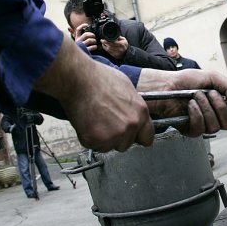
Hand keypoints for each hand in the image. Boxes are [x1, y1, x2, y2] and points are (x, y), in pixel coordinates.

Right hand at [34, 37, 152, 151]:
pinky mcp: (96, 140)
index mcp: (141, 113)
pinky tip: (87, 123)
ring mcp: (113, 135)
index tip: (131, 136)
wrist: (79, 79)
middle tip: (106, 122)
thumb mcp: (127, 89)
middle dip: (117, 137)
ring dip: (103, 138)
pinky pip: (94, 146)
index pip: (147, 138)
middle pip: (126, 144)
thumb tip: (134, 115)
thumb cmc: (100, 79)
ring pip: (109, 147)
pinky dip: (89, 138)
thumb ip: (134, 108)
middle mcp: (130, 126)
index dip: (137, 136)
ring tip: (96, 120)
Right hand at [74, 23, 98, 52]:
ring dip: (94, 40)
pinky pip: (92, 47)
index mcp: (77, 38)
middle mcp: (78, 41)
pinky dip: (95, 46)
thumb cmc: (81, 48)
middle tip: (94, 36)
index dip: (82, 26)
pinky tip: (95, 47)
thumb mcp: (79, 42)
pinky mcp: (85, 51)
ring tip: (95, 42)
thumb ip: (80, 37)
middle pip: (86, 34)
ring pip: (89, 40)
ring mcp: (81, 46)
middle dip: (92, 34)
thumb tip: (80, 30)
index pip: (78, 30)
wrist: (78, 58)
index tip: (87, 25)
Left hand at [101, 36, 128, 60]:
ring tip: (103, 42)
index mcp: (121, 44)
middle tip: (102, 40)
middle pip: (110, 46)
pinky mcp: (114, 55)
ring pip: (108, 49)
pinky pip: (108, 52)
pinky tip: (105, 46)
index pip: (113, 42)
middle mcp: (119, 49)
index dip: (107, 41)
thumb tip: (113, 34)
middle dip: (104, 43)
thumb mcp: (124, 39)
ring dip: (104, 45)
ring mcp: (116, 53)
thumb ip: (119, 37)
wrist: (126, 53)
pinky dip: (105, 48)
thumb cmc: (124, 45)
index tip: (103, 39)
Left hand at [137, 68, 226, 136]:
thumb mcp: (214, 78)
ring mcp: (204, 125)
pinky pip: (200, 129)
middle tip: (210, 94)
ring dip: (206, 108)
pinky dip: (196, 114)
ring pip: (215, 126)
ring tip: (196, 96)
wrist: (168, 84)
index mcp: (223, 106)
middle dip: (220, 106)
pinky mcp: (191, 130)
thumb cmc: (188, 80)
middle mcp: (215, 117)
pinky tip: (190, 105)